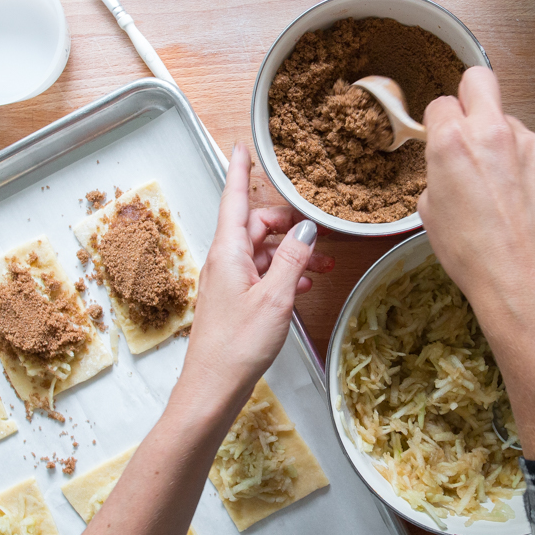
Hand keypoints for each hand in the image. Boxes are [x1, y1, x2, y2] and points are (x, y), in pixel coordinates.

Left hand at [183, 143, 333, 395]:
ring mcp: (228, 281)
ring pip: (262, 252)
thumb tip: (305, 228)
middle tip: (317, 231)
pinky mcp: (234, 300)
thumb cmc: (238, 345)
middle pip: (255, 225)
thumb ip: (293, 259)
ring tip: (321, 264)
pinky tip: (302, 284)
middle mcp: (224, 261)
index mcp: (228, 252)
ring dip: (290, 253)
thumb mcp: (276, 297)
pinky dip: (282, 273)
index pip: (234, 199)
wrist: (213, 387)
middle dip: (287, 224)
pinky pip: (260, 274)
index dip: (240, 171)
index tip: (244, 147)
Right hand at [418, 66, 534, 324]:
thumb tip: (448, 162)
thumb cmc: (469, 254)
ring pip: (510, 123)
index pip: (441, 103)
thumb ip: (438, 171)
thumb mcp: (429, 211)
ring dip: (502, 144)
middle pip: (480, 79)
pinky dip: (528, 168)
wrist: (519, 281)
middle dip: (471, 95)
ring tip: (500, 189)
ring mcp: (530, 143)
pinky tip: (522, 200)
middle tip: (470, 127)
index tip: (442, 138)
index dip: (439, 122)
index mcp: (452, 142)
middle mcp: (492, 132)